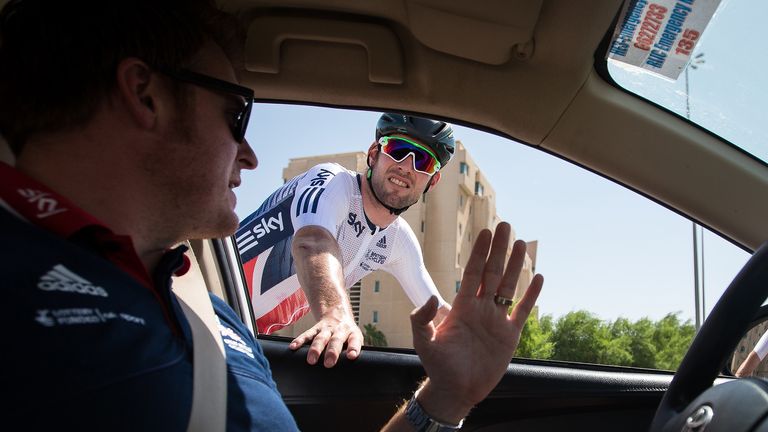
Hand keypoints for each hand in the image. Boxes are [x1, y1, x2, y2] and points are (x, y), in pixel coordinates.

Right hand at [289, 313, 362, 367]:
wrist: (338, 314)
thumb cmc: (348, 334)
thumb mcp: (356, 339)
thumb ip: (354, 352)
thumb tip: (354, 370)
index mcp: (352, 334)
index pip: (354, 341)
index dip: (353, 348)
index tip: (351, 356)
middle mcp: (340, 330)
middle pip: (336, 340)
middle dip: (332, 352)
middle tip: (329, 364)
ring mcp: (327, 329)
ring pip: (320, 338)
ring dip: (315, 349)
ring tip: (311, 360)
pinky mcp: (315, 328)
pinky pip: (307, 334)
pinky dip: (300, 340)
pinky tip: (294, 347)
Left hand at [410, 222, 543, 422]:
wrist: (455, 390)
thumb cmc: (437, 366)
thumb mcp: (423, 341)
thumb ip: (422, 318)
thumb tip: (432, 297)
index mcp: (462, 306)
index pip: (473, 273)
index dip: (478, 253)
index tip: (484, 233)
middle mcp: (481, 308)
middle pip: (492, 272)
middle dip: (498, 249)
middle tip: (504, 225)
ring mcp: (496, 320)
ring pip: (508, 286)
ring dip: (514, 265)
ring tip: (520, 243)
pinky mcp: (509, 336)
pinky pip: (522, 311)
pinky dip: (531, 295)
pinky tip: (538, 277)